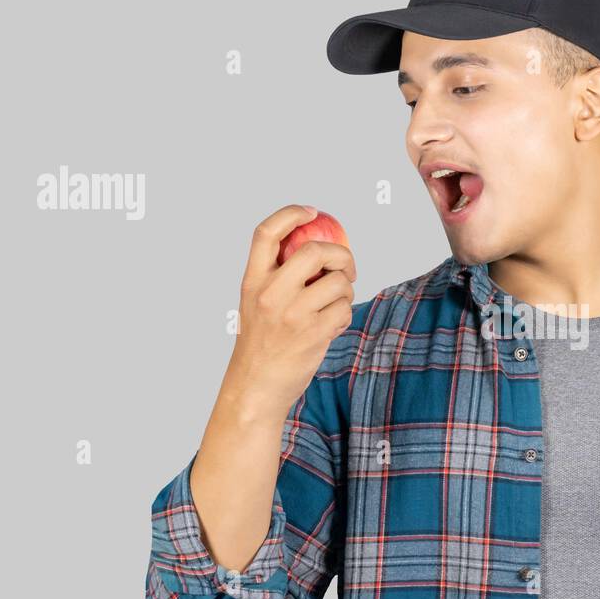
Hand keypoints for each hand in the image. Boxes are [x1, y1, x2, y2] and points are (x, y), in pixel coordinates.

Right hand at [223, 204, 356, 419]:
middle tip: (346, 267)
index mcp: (252, 281)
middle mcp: (270, 293)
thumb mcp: (257, 304)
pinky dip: (345, 314)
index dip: (290, 214)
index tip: (311, 212)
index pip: (266, 233)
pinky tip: (332, 325)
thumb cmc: (262, 343)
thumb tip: (321, 251)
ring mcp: (293, 313)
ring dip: (347, 290)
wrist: (257, 386)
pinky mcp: (314, 333)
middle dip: (341, 254)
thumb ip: (279, 278)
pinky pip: (344, 309)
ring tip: (336, 303)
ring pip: (338, 282)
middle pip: (314, 250)